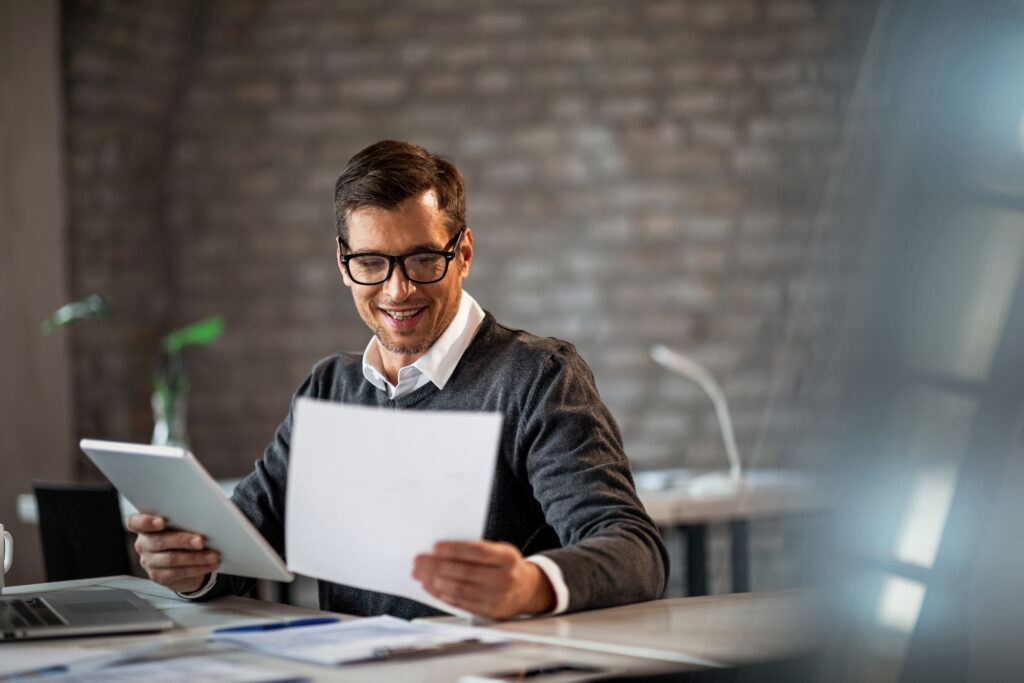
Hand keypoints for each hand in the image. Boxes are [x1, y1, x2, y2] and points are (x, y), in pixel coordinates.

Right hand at [126, 513, 219, 592]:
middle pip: (159, 541)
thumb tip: (205, 516)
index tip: (162, 522)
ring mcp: (149, 562)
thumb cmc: (183, 535)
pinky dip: (198, 568)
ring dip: (195, 557)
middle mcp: (143, 544)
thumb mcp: (182, 525)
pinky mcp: (158, 576)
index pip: (135, 522)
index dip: (146, 522)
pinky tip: (210, 564)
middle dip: (183, 540)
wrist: (185, 561)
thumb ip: (184, 520)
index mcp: (145, 527)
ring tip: (213, 555)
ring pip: (171, 559)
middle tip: (201, 541)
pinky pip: (178, 573)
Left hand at [412, 540, 554, 619]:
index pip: (477, 552)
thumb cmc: (507, 566)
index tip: (434, 546)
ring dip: (435, 582)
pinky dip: (442, 595)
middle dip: (437, 566)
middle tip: (419, 561)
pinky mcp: (488, 611)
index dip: (455, 550)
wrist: (528, 590)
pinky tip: (431, 587)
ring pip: (460, 589)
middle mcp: (503, 579)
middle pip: (464, 573)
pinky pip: (461, 603)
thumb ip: (477, 550)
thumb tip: (442, 550)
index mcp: (507, 558)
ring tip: (420, 574)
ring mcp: (496, 597)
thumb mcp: (500, 551)